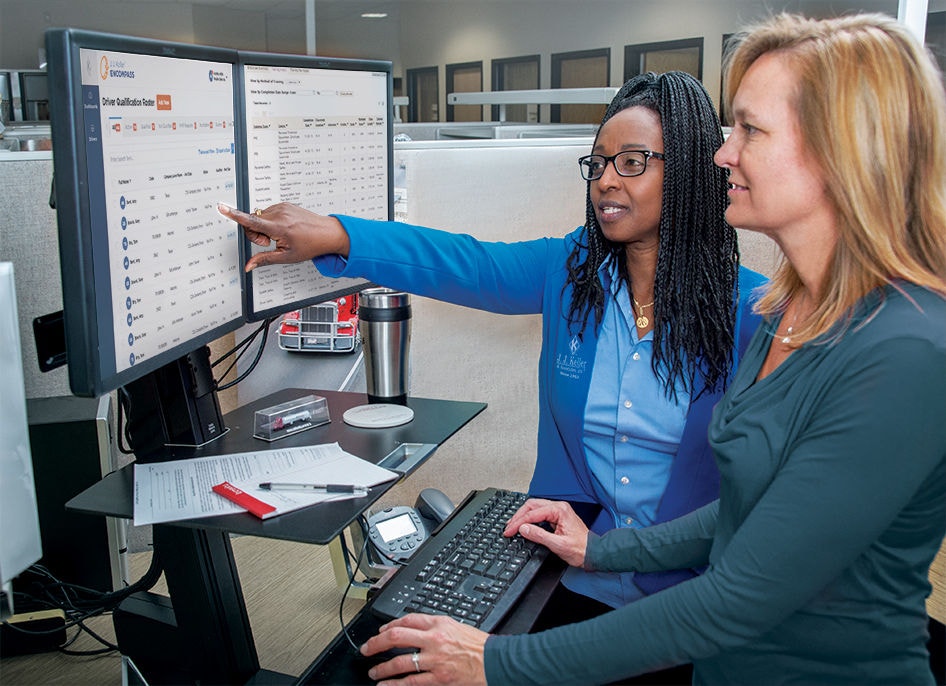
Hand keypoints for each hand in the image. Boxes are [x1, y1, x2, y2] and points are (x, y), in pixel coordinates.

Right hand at [216, 202, 350, 270]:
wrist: (327, 233)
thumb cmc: (311, 244)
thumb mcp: (286, 257)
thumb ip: (264, 259)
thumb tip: (249, 266)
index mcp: (279, 227)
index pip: (251, 221)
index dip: (234, 215)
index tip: (222, 207)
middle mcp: (280, 214)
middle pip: (252, 221)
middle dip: (255, 234)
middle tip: (270, 242)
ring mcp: (282, 207)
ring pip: (259, 217)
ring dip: (263, 228)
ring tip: (279, 236)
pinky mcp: (284, 204)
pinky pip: (268, 212)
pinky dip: (271, 222)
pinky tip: (283, 229)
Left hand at [360, 613, 487, 684]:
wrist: (494, 660)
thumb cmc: (477, 644)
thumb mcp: (455, 625)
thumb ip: (434, 626)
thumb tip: (411, 628)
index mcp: (439, 624)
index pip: (407, 619)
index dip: (389, 625)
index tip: (381, 632)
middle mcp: (434, 640)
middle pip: (397, 636)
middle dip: (376, 643)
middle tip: (366, 649)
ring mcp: (435, 660)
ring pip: (400, 662)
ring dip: (382, 667)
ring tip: (373, 671)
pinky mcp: (438, 678)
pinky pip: (411, 682)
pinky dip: (395, 684)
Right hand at [504, 498, 589, 567]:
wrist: (593, 553)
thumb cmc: (581, 549)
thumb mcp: (558, 544)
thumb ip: (539, 535)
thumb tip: (523, 528)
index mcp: (560, 510)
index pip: (533, 513)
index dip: (519, 522)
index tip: (510, 531)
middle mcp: (559, 507)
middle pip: (532, 506)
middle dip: (518, 516)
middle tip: (508, 528)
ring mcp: (558, 511)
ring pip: (534, 508)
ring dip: (522, 516)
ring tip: (513, 526)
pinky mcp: (557, 517)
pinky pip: (539, 514)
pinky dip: (529, 519)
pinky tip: (524, 525)